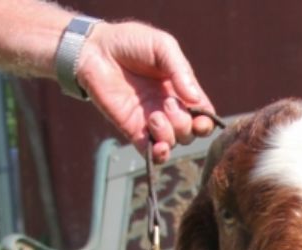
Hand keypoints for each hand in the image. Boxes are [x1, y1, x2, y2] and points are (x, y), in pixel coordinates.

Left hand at [76, 21, 216, 162]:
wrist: (95, 50)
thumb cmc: (129, 43)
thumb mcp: (162, 46)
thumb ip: (181, 70)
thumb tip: (196, 101)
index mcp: (180, 91)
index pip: (202, 115)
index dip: (206, 122)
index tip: (201, 119)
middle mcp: (169, 109)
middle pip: (189, 132)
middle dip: (184, 123)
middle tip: (167, 104)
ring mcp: (151, 123)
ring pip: (174, 143)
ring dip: (170, 134)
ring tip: (154, 117)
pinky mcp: (134, 132)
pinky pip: (152, 154)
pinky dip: (160, 155)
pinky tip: (159, 147)